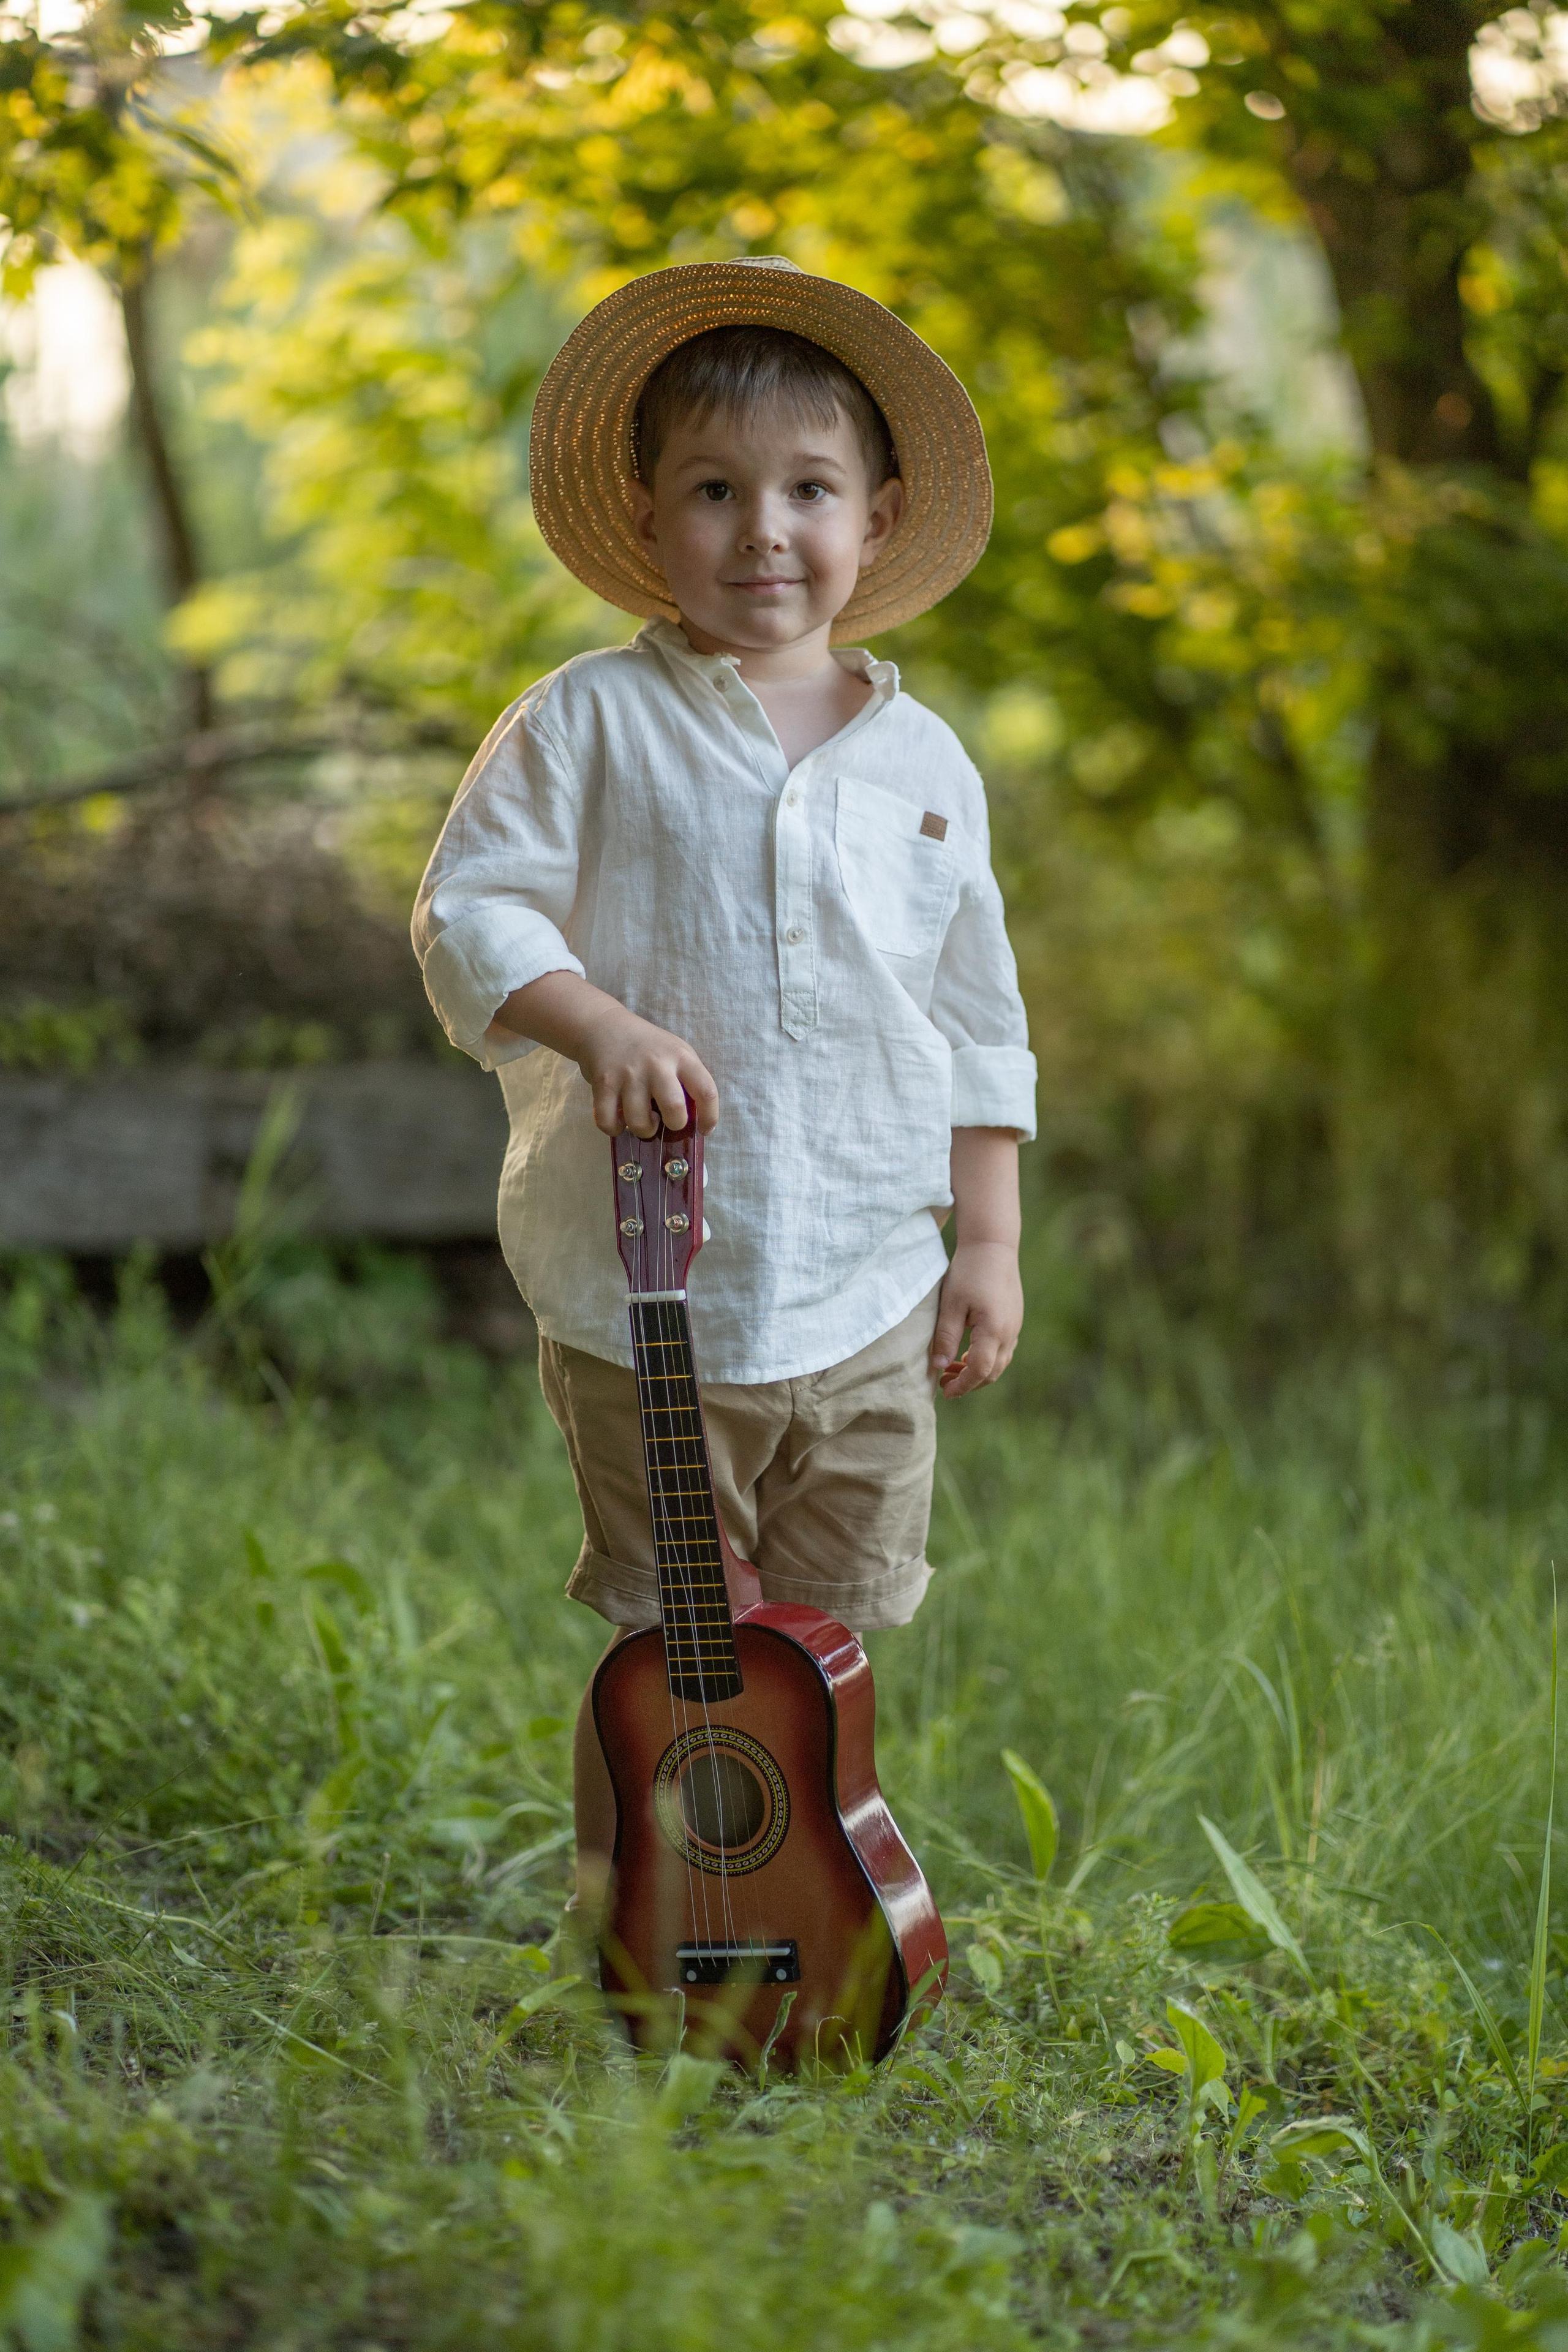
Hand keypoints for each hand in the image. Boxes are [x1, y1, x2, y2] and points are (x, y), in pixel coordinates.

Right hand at [576, 1002, 719, 1138]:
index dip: (710, 1117)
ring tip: (642, 1119)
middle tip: (666, 1121)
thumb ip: (687, 1079)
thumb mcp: (675, 1051)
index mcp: (681, 1056)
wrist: (605, 1026)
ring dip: (643, 1130)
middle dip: (674, 1125)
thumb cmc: (647, 1046)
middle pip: (674, 1108)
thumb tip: (695, 1119)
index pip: (706, 1091)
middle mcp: (657, 1064)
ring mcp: (629, 1074)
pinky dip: (614, 1129)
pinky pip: (608, 1121)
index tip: (704, 1129)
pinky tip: (618, 1121)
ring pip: (639, 1121)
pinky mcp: (604, 1083)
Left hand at [930, 1240, 1022, 1396]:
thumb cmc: (969, 1271)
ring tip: (953, 1367)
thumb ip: (945, 1337)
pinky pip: (1004, 1349)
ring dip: (978, 1371)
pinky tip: (969, 1351)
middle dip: (969, 1383)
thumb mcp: (951, 1304)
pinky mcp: (1014, 1319)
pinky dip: (987, 1358)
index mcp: (994, 1330)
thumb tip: (938, 1367)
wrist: (993, 1245)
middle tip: (944, 1382)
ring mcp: (1015, 1326)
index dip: (962, 1385)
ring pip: (1000, 1362)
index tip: (945, 1391)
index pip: (980, 1371)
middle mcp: (1010, 1332)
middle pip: (992, 1372)